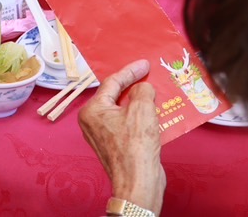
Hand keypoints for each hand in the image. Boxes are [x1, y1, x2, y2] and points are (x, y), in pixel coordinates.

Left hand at [78, 59, 164, 214]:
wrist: (138, 182)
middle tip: (148, 75)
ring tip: (155, 91)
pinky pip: (128, 123)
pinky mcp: (116, 146)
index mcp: (92, 111)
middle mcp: (93, 122)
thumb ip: (142, 89)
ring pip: (123, 110)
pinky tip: (155, 112)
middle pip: (116, 95)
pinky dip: (141, 116)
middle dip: (134, 86)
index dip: (131, 71)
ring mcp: (104, 135)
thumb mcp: (142, 108)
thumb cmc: (136, 147)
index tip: (145, 64)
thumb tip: (142, 89)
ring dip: (140, 102)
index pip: (112, 82)